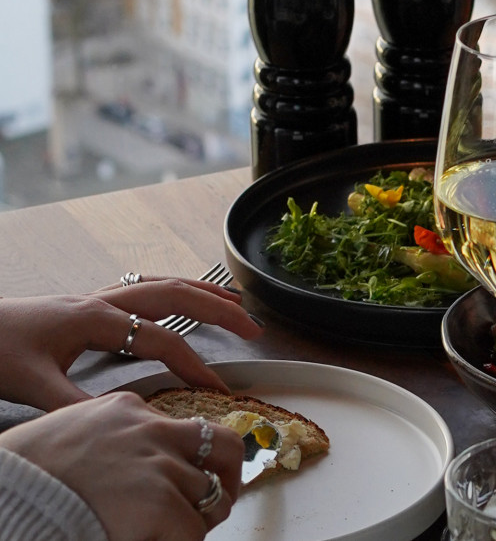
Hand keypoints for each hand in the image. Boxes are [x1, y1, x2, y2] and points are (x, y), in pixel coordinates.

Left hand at [0, 277, 262, 410]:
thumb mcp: (31, 385)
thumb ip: (77, 405)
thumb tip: (120, 422)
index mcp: (96, 319)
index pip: (162, 339)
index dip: (195, 364)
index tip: (218, 387)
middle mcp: (102, 300)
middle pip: (176, 295)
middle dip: (219, 309)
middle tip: (254, 327)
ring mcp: (95, 297)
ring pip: (162, 284)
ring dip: (202, 291)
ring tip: (235, 301)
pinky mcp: (87, 302)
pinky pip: (143, 287)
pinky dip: (174, 289)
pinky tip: (181, 297)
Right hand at [0, 392, 243, 540]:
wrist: (7, 497)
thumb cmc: (26, 474)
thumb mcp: (70, 434)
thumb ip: (112, 440)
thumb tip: (134, 467)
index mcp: (125, 408)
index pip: (180, 428)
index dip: (185, 460)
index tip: (181, 477)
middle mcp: (150, 430)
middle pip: (222, 445)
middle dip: (229, 475)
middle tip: (218, 500)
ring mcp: (159, 465)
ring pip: (210, 495)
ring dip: (198, 518)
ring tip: (172, 531)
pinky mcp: (160, 504)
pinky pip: (194, 531)